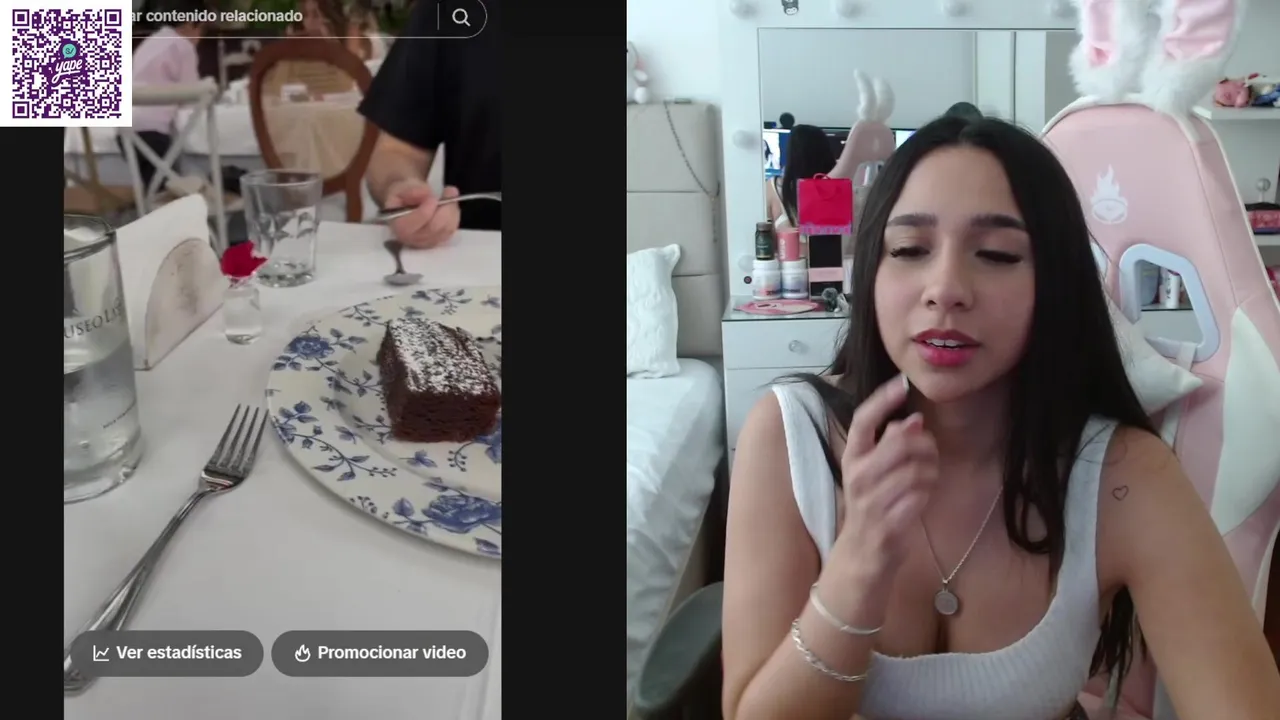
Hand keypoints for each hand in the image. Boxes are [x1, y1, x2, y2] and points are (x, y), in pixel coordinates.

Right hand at [383, 180, 459, 248]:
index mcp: (399, 226)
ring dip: (452, 210)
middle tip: (450, 191)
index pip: (412, 225)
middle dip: (444, 208)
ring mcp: (427, 243)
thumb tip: (426, 194)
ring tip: (450, 193)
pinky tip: (451, 204)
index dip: (425, 212)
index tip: (433, 198)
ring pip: (446, 229)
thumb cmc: (403, 195)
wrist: (408, 202)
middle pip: (434, 228)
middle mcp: (412, 239)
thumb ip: (411, 190)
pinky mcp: (439, 241)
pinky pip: (452, 229)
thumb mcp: (402, 187)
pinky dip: (455, 215)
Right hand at [836, 375, 938, 573]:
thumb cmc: (871, 506)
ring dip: (931, 470)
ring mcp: (871, 501)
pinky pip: (920, 496)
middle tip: (929, 450)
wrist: (861, 555)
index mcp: (852, 458)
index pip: (863, 420)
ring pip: (915, 469)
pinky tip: (924, 495)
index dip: (883, 399)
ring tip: (929, 475)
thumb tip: (914, 419)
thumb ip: (889, 445)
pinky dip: (928, 492)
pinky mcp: (888, 522)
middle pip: (900, 441)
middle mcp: (857, 476)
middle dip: (924, 443)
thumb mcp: (871, 472)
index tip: (901, 384)